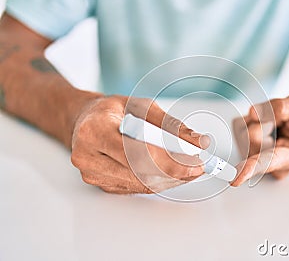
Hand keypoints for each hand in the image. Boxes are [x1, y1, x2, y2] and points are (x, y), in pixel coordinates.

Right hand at [70, 95, 208, 193]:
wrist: (85, 121)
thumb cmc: (112, 111)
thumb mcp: (141, 106)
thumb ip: (170, 124)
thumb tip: (198, 141)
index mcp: (95, 129)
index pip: (136, 152)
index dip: (169, 161)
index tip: (194, 162)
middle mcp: (87, 154)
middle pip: (140, 172)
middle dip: (175, 172)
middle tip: (198, 168)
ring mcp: (92, 173)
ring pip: (140, 184)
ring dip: (170, 180)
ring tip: (189, 170)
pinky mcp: (100, 184)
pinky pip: (135, 188)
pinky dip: (158, 182)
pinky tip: (173, 175)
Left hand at [231, 94, 288, 185]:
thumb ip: (284, 107)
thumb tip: (255, 114)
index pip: (272, 162)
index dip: (254, 168)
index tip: (237, 178)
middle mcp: (273, 165)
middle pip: (254, 139)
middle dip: (265, 121)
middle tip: (280, 120)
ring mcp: (257, 159)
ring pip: (245, 132)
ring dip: (259, 120)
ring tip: (274, 123)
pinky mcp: (242, 147)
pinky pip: (238, 125)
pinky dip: (250, 119)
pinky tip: (263, 124)